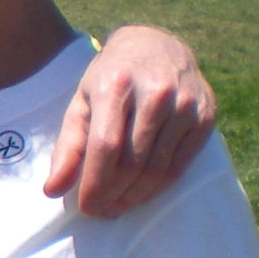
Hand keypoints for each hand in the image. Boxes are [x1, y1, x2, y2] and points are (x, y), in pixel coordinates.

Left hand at [43, 24, 215, 215]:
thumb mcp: (82, 102)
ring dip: (135, 196)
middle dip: (113, 195)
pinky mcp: (206, 116)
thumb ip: (67, 146)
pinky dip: (158, 187)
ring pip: (158, 168)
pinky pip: (180, 164)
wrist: (157, 46)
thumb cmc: (111, 78)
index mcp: (116, 85)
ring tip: (116, 207)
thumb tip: (52, 190)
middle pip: (133, 162)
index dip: (95, 183)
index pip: (106, 146)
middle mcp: (155, 92)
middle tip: (100, 211)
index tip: (86, 207)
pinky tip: (141, 194)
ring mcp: (185, 104)